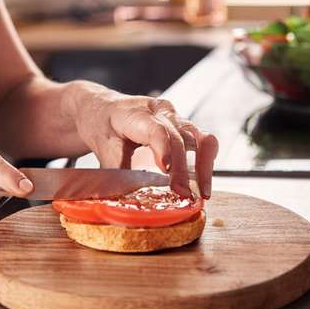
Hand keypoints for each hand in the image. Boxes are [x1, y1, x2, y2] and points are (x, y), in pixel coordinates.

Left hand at [67, 84, 219, 197]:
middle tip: (183, 194)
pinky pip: (205, 143)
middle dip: (184, 169)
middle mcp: (162, 112)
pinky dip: (207, 164)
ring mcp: (177, 118)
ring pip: (201, 138)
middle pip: (181, 137)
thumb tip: (127, 199)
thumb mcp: (102, 148)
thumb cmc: (102, 126)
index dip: (164, 149)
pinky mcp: (186, 128)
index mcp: (136, 113)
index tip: (166, 170)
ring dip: (205, 167)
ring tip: (203, 193)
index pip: (156, 129)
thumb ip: (115, 171)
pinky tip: (203, 185)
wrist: (103, 110)